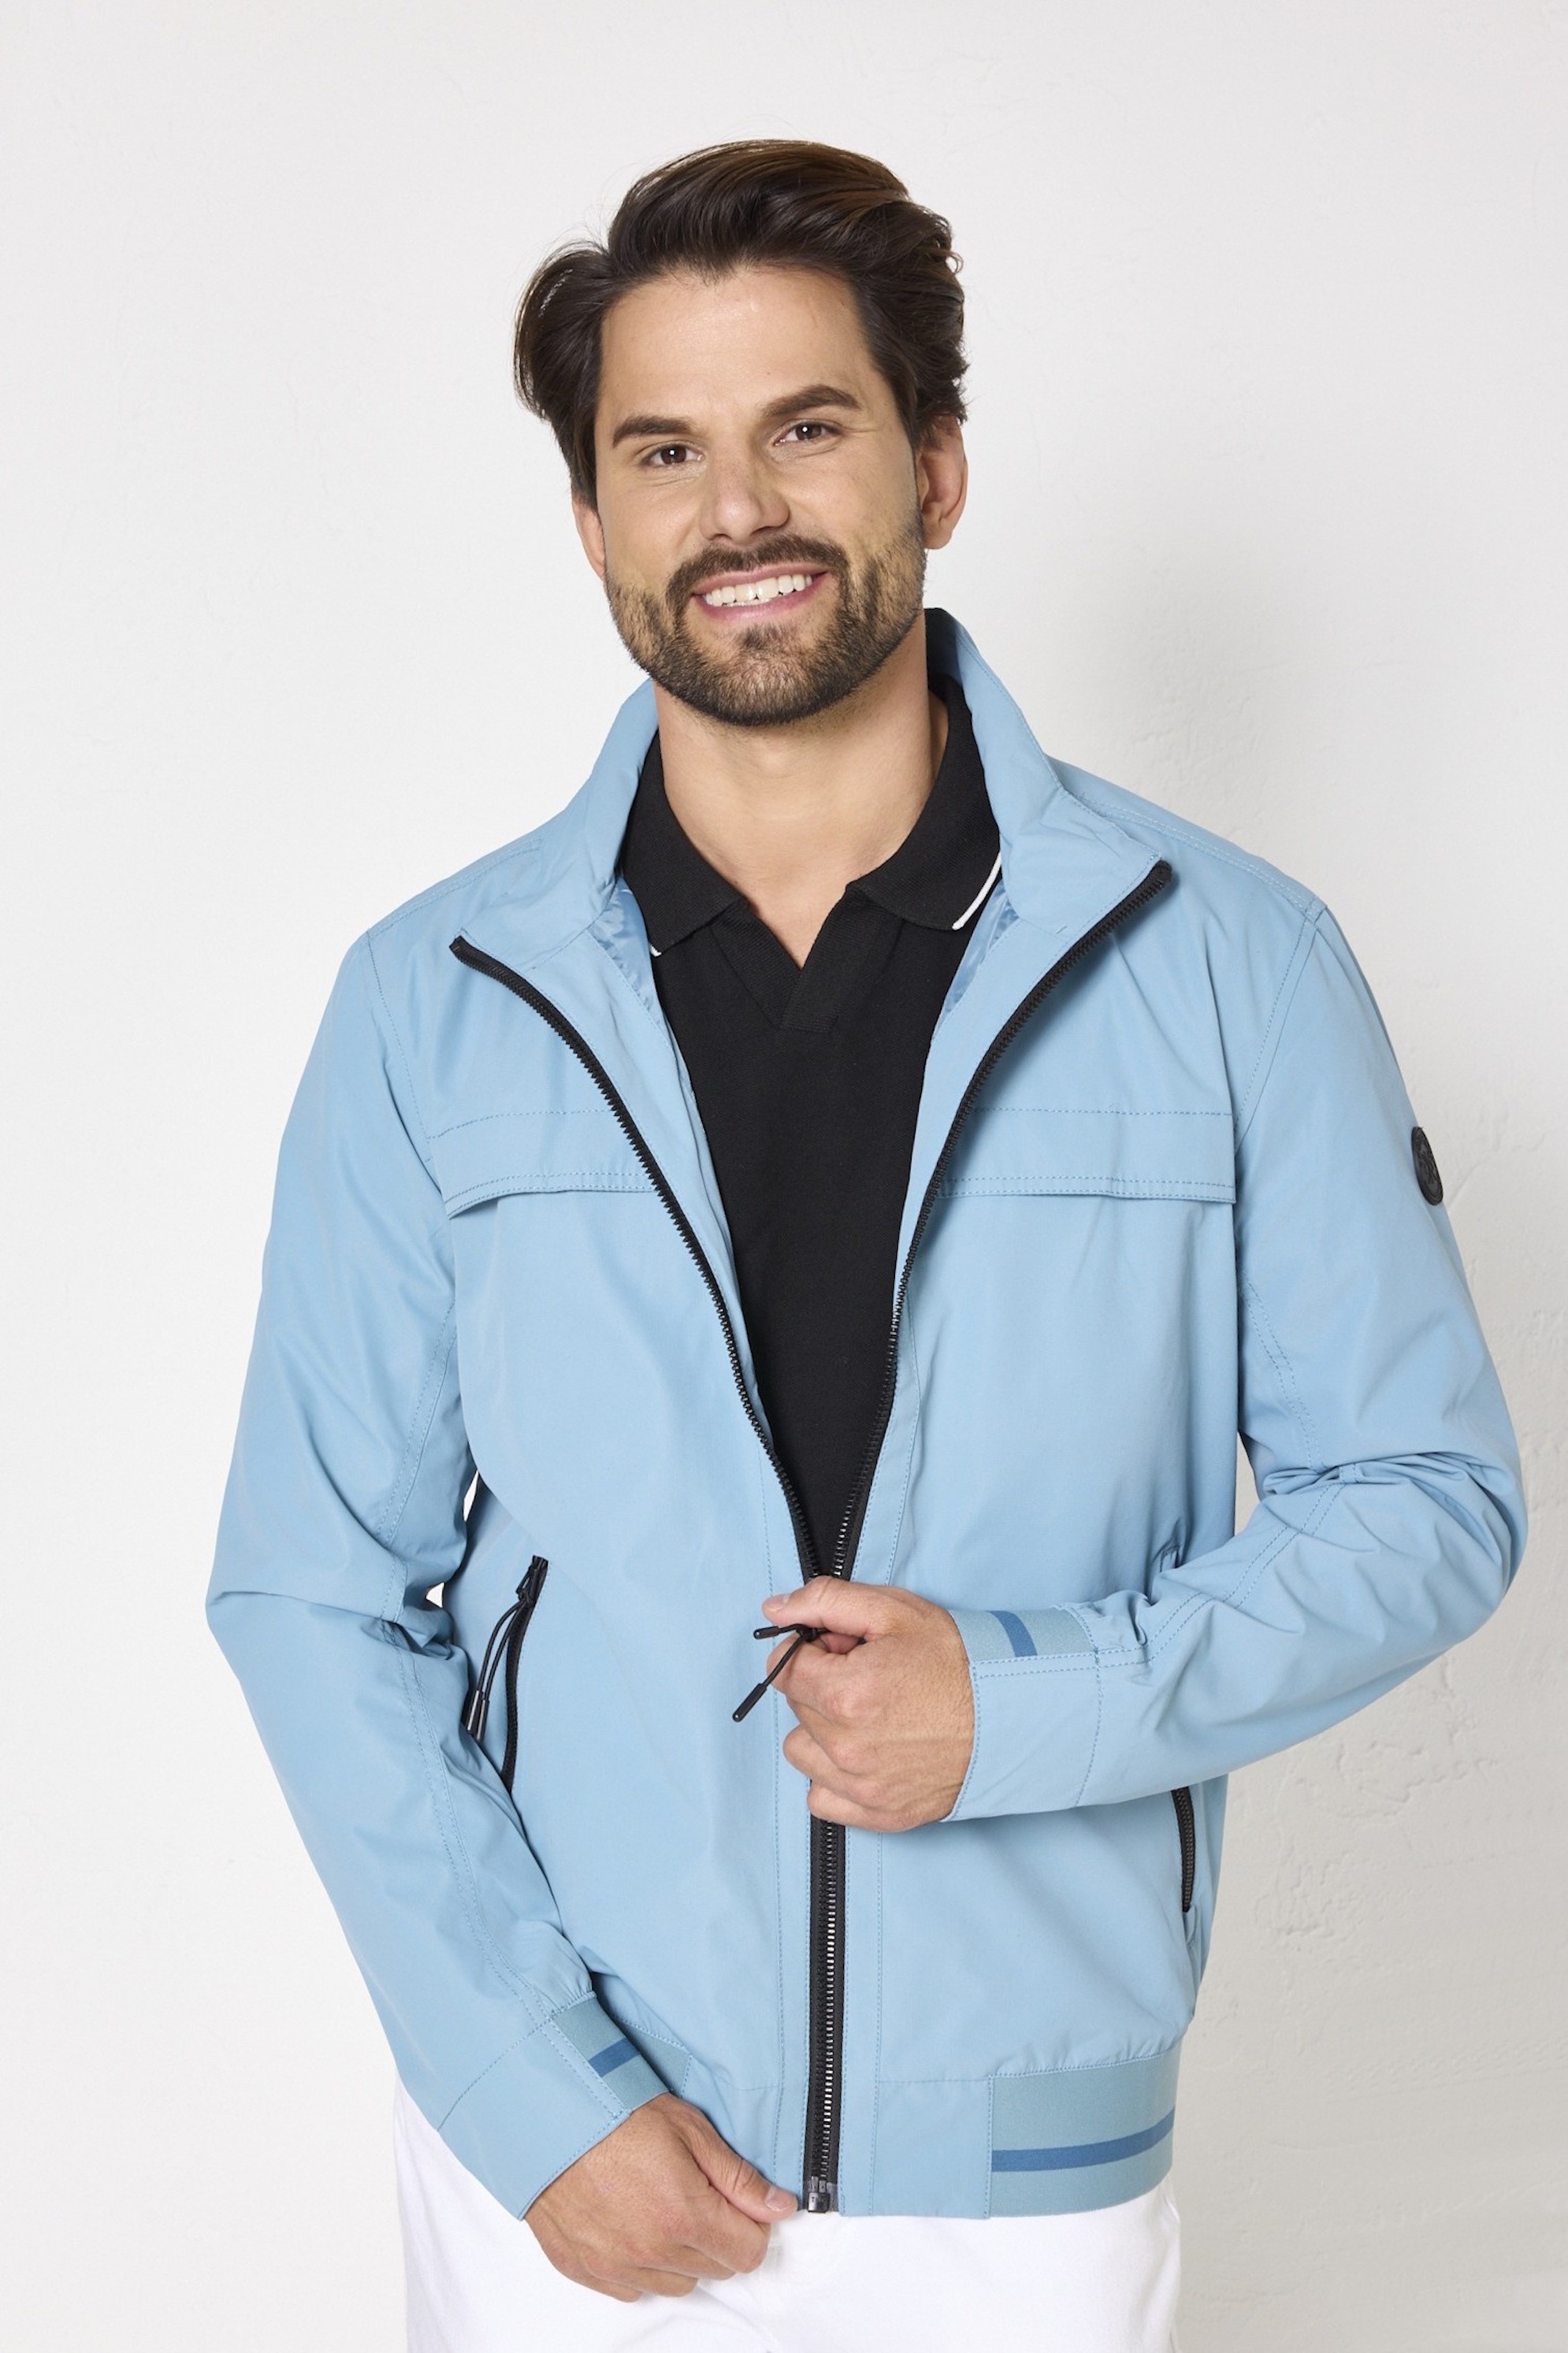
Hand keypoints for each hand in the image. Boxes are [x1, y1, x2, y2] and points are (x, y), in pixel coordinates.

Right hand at [525, 2092, 796, 2301]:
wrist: (548, 2115)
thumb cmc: (616, 2112)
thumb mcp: (689, 2129)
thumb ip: (738, 2177)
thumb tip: (779, 2207)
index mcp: (684, 2216)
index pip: (747, 2253)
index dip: (751, 2226)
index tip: (739, 2203)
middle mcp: (650, 2252)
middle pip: (714, 2269)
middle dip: (717, 2235)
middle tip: (696, 2192)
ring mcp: (614, 2266)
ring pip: (675, 2283)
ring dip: (679, 2254)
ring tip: (660, 2204)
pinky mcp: (584, 2269)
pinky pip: (631, 2287)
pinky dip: (639, 2264)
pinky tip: (630, 2221)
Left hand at [759, 1578, 974, 1829]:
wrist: (1011, 1714)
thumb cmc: (957, 1662)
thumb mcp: (894, 1611)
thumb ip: (825, 1601)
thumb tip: (773, 1608)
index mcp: (845, 1693)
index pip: (785, 1666)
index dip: (813, 1649)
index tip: (843, 1649)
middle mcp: (846, 1747)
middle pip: (796, 1705)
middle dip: (822, 1684)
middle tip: (868, 1676)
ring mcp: (861, 1785)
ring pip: (801, 1751)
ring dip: (821, 1731)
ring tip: (867, 1716)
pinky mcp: (878, 1813)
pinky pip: (820, 1798)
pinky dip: (833, 1777)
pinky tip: (865, 1753)